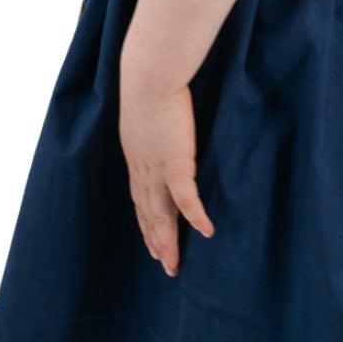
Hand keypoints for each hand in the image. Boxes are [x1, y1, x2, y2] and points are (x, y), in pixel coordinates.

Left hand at [118, 69, 215, 275]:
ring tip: (173, 264)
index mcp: (136, 159)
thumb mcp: (146, 111)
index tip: (151, 243)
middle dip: (156, 242)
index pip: (140, 200)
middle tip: (166, 266)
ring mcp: (157, 169)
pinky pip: (186, 199)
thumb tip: (163, 129)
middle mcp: (142, 170)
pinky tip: (206, 232)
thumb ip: (154, 128)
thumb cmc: (150, 84)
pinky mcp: (176, 162)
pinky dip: (195, 217)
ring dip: (168, 241)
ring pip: (161, 215)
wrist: (149, 75)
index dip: (147, 224)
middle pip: (149, 215)